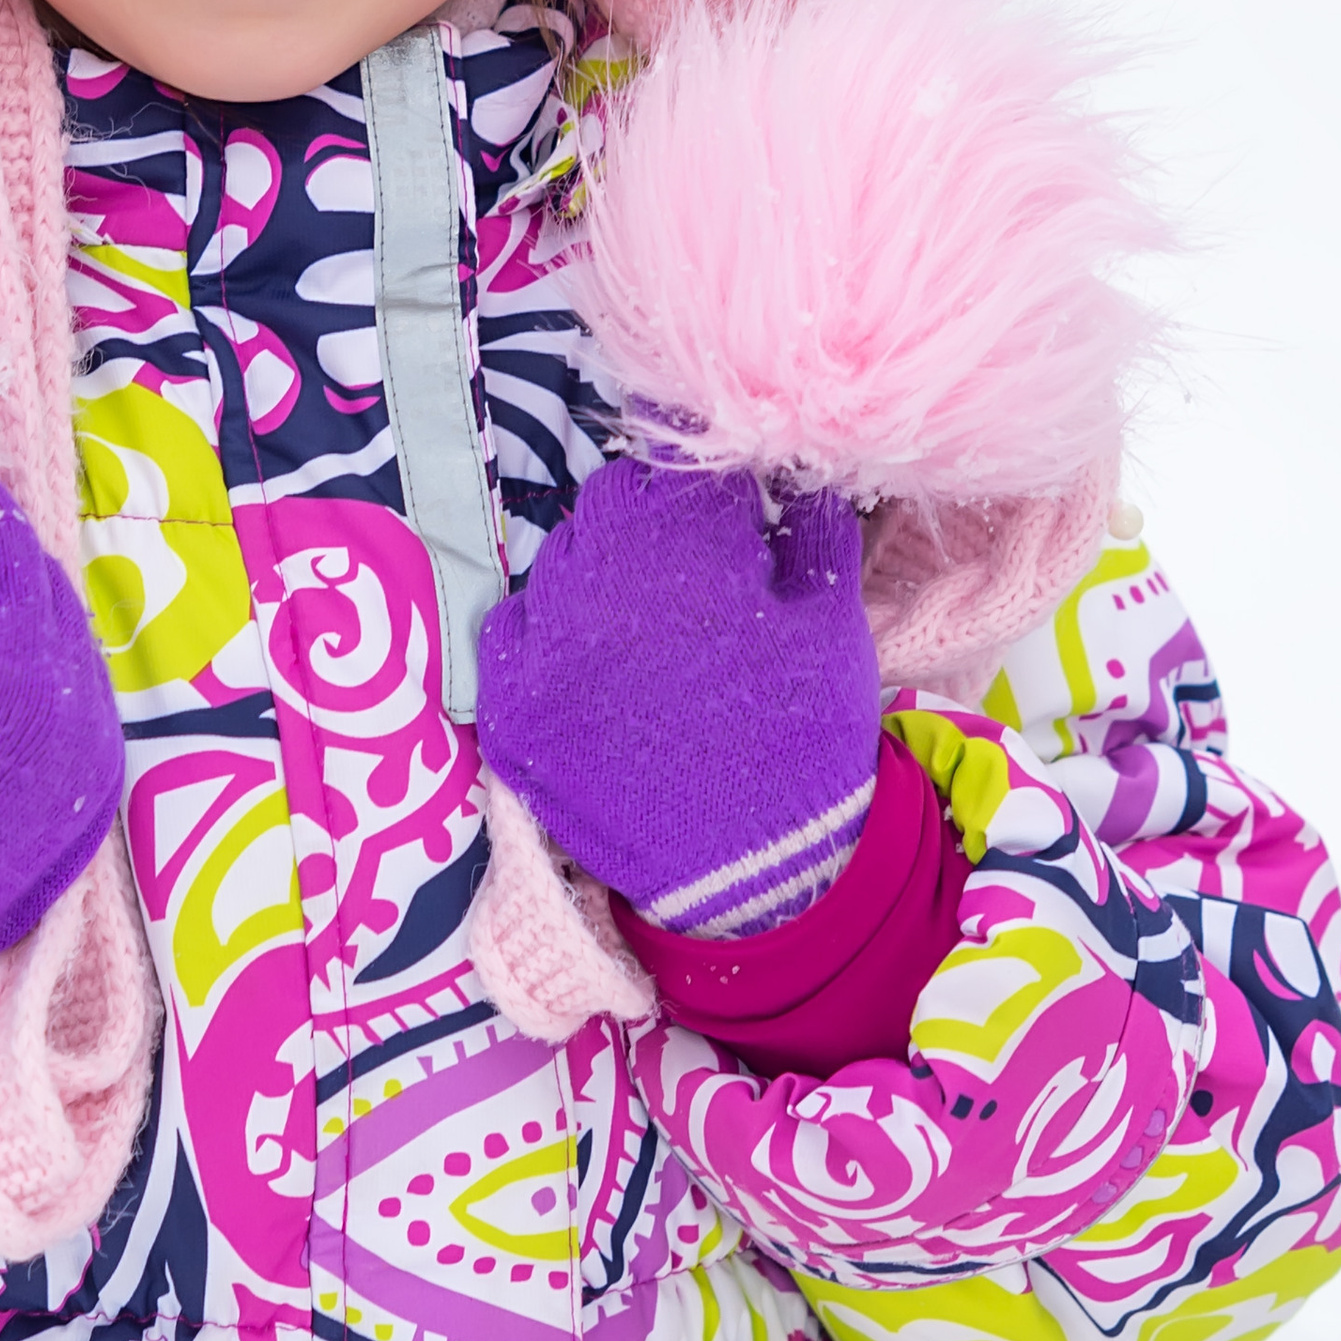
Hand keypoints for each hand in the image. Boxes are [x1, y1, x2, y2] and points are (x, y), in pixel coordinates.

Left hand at [476, 464, 878, 938]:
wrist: (755, 872)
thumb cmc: (804, 737)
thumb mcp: (832, 620)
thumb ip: (811, 525)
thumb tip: (787, 468)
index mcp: (686, 554)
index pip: (680, 469)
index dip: (708, 490)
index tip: (723, 517)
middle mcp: (600, 588)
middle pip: (612, 505)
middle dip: (653, 523)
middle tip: (687, 570)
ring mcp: (545, 651)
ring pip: (559, 560)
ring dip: (600, 571)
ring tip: (644, 624)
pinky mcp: (512, 709)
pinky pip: (508, 630)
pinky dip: (544, 631)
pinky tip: (587, 658)